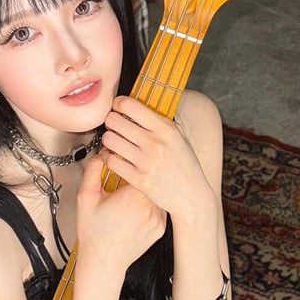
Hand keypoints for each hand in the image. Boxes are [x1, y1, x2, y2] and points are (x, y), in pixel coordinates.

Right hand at [75, 151, 165, 276]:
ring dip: (149, 190)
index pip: (139, 168)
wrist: (104, 262)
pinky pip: (160, 209)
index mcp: (132, 196)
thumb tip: (100, 156)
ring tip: (135, 193)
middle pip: (151, 180)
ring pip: (157, 194)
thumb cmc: (94, 234)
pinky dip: (152, 205)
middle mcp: (148, 207)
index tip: (125, 161)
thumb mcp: (86, 198)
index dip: (132, 162)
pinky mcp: (160, 228)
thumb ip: (93, 172)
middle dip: (142, 176)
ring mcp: (157, 218)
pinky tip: (139, 208)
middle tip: (132, 176)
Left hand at [99, 96, 214, 224]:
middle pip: (114, 121)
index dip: (118, 103)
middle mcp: (155, 143)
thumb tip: (137, 106)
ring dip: (108, 140)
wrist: (191, 195)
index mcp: (166, 128)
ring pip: (109, 140)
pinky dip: (108, 158)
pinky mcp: (139, 179)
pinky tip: (114, 157)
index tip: (117, 107)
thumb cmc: (185, 165)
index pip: (130, 105)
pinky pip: (111, 161)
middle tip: (113, 126)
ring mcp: (146, 162)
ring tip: (113, 142)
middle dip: (110, 121)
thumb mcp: (178, 136)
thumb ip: (158, 121)